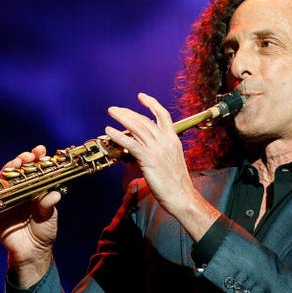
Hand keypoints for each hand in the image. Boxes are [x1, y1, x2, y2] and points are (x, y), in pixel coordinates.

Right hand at [0, 145, 61, 286]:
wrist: (31, 252)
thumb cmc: (44, 233)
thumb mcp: (49, 218)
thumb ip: (48, 206)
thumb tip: (54, 194)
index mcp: (36, 189)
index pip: (36, 169)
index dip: (37, 158)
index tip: (41, 150)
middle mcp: (22, 190)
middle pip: (19, 169)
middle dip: (23, 159)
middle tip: (28, 157)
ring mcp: (9, 197)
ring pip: (5, 177)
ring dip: (9, 168)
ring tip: (15, 164)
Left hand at [103, 93, 218, 239]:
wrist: (181, 195)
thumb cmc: (176, 183)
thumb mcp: (170, 161)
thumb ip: (158, 152)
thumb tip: (141, 151)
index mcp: (173, 139)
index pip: (162, 115)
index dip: (151, 104)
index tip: (141, 96)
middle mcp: (166, 141)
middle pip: (145, 120)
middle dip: (128, 112)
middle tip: (115, 109)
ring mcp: (157, 149)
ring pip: (137, 128)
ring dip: (122, 118)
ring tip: (111, 112)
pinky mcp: (149, 159)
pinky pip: (131, 144)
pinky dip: (119, 136)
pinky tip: (109, 131)